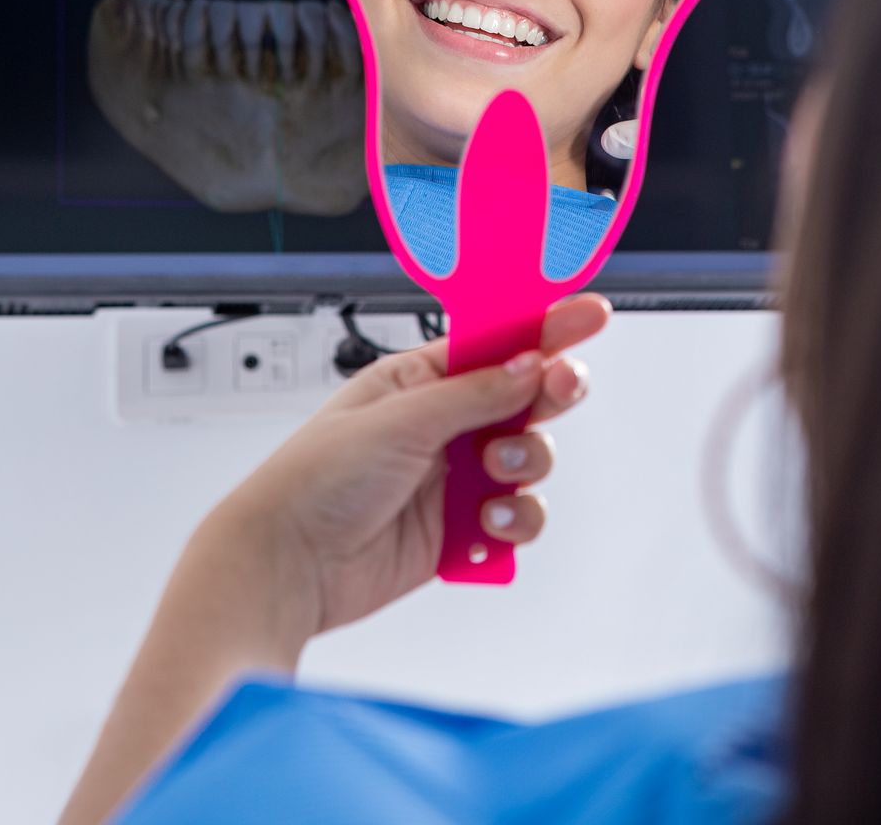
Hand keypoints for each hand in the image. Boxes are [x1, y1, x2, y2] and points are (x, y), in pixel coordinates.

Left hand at [215, 293, 611, 650]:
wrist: (289, 565)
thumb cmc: (314, 481)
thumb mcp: (398, 420)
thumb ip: (473, 395)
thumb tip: (530, 367)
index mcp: (418, 380)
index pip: (495, 343)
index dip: (545, 327)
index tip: (591, 314)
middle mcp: (441, 425)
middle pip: (524, 397)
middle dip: (550, 393)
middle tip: (559, 391)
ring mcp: (453, 478)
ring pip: (528, 459)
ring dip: (524, 464)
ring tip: (492, 475)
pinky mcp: (459, 529)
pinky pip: (516, 517)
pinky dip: (513, 520)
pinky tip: (485, 523)